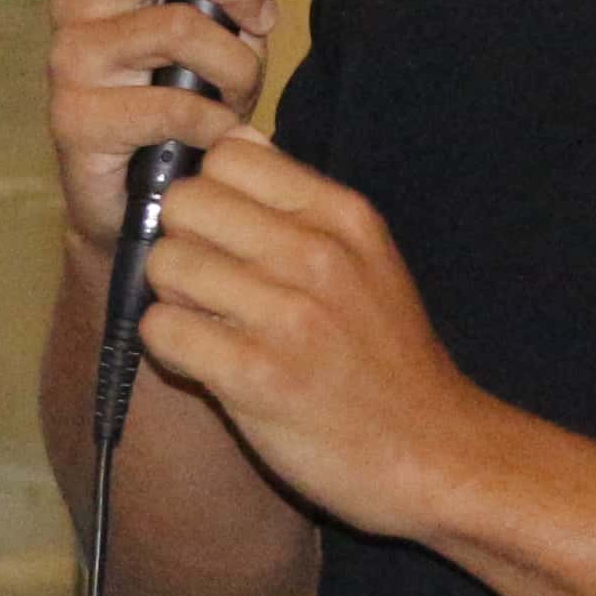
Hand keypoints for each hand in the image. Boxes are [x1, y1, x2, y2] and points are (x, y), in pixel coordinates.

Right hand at [42, 0, 285, 255]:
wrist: (133, 199)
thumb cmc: (179, 101)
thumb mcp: (212, 25)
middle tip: (263, 21)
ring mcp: (70, 57)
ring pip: (178, 26)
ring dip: (236, 64)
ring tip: (242, 95)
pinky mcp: (75, 117)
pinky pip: (172, 104)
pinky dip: (216, 121)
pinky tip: (221, 134)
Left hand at [128, 130, 508, 537]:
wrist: (433, 453)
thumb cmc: (389, 357)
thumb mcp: (368, 258)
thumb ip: (302, 203)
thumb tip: (234, 141)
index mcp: (343, 217)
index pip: (228, 155)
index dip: (211, 193)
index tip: (224, 234)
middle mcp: (316, 255)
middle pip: (186, 203)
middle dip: (183, 242)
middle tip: (208, 286)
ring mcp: (286, 316)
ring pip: (165, 263)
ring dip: (173, 299)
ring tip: (210, 327)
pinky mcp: (255, 376)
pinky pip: (162, 331)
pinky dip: (171, 348)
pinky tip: (206, 363)